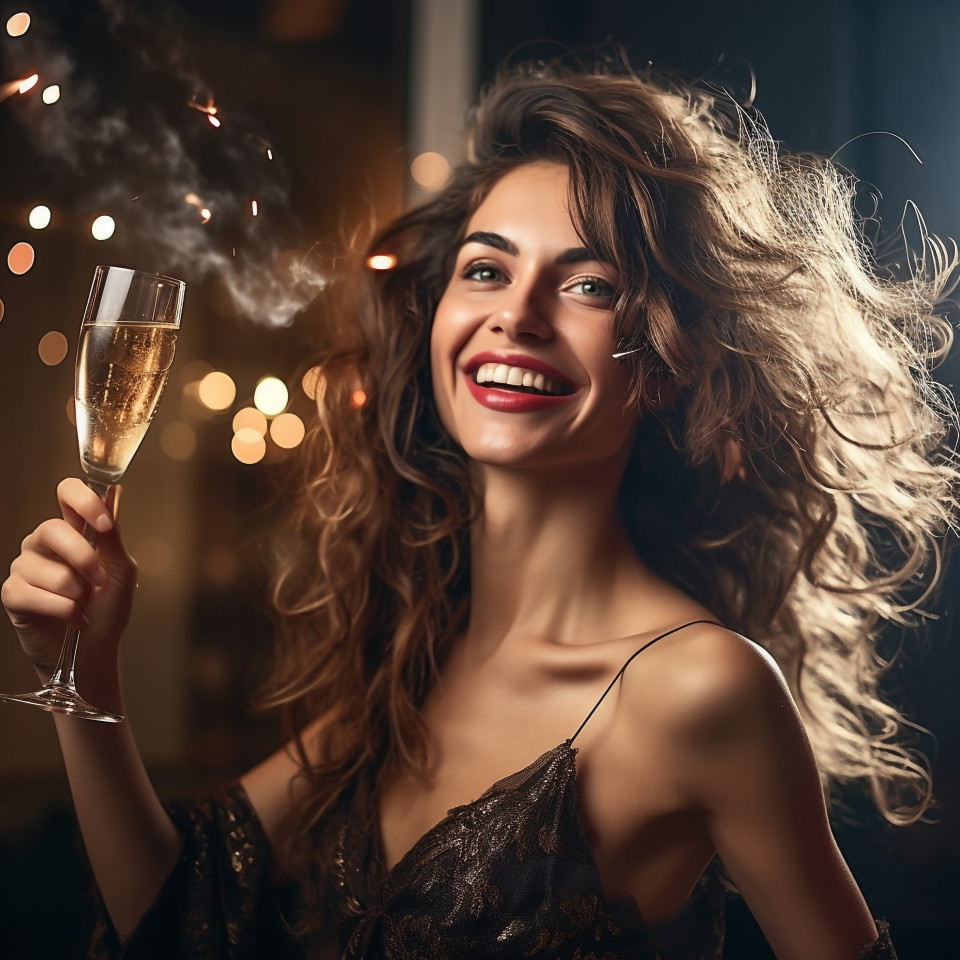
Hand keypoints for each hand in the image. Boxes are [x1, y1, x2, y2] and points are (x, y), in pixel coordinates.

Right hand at [2, 478, 137, 676]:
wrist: (95, 649)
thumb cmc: (108, 608)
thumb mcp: (121, 570)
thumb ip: (113, 535)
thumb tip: (115, 493)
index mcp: (73, 530)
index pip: (67, 492)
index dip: (84, 501)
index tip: (104, 524)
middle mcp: (44, 543)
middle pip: (52, 529)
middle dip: (84, 559)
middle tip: (100, 580)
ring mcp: (25, 567)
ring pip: (50, 570)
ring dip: (78, 593)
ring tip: (84, 604)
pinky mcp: (13, 594)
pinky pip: (37, 595)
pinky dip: (65, 610)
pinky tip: (73, 618)